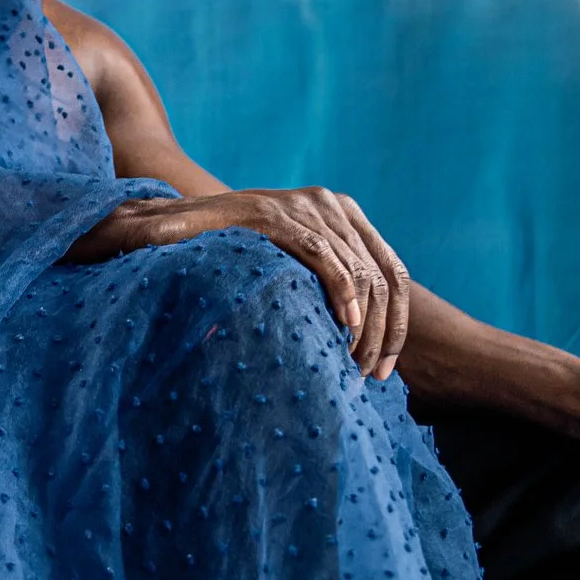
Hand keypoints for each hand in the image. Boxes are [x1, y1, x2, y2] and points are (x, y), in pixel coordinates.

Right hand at [247, 187, 411, 380]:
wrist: (181, 219)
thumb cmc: (239, 252)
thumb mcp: (296, 262)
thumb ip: (330, 279)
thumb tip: (363, 333)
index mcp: (343, 213)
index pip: (393, 270)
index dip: (398, 322)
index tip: (387, 367)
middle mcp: (331, 204)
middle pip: (384, 277)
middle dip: (385, 333)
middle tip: (371, 375)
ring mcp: (306, 207)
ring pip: (361, 272)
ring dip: (365, 326)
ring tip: (353, 363)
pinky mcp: (279, 216)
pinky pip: (323, 255)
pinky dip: (342, 291)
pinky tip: (346, 324)